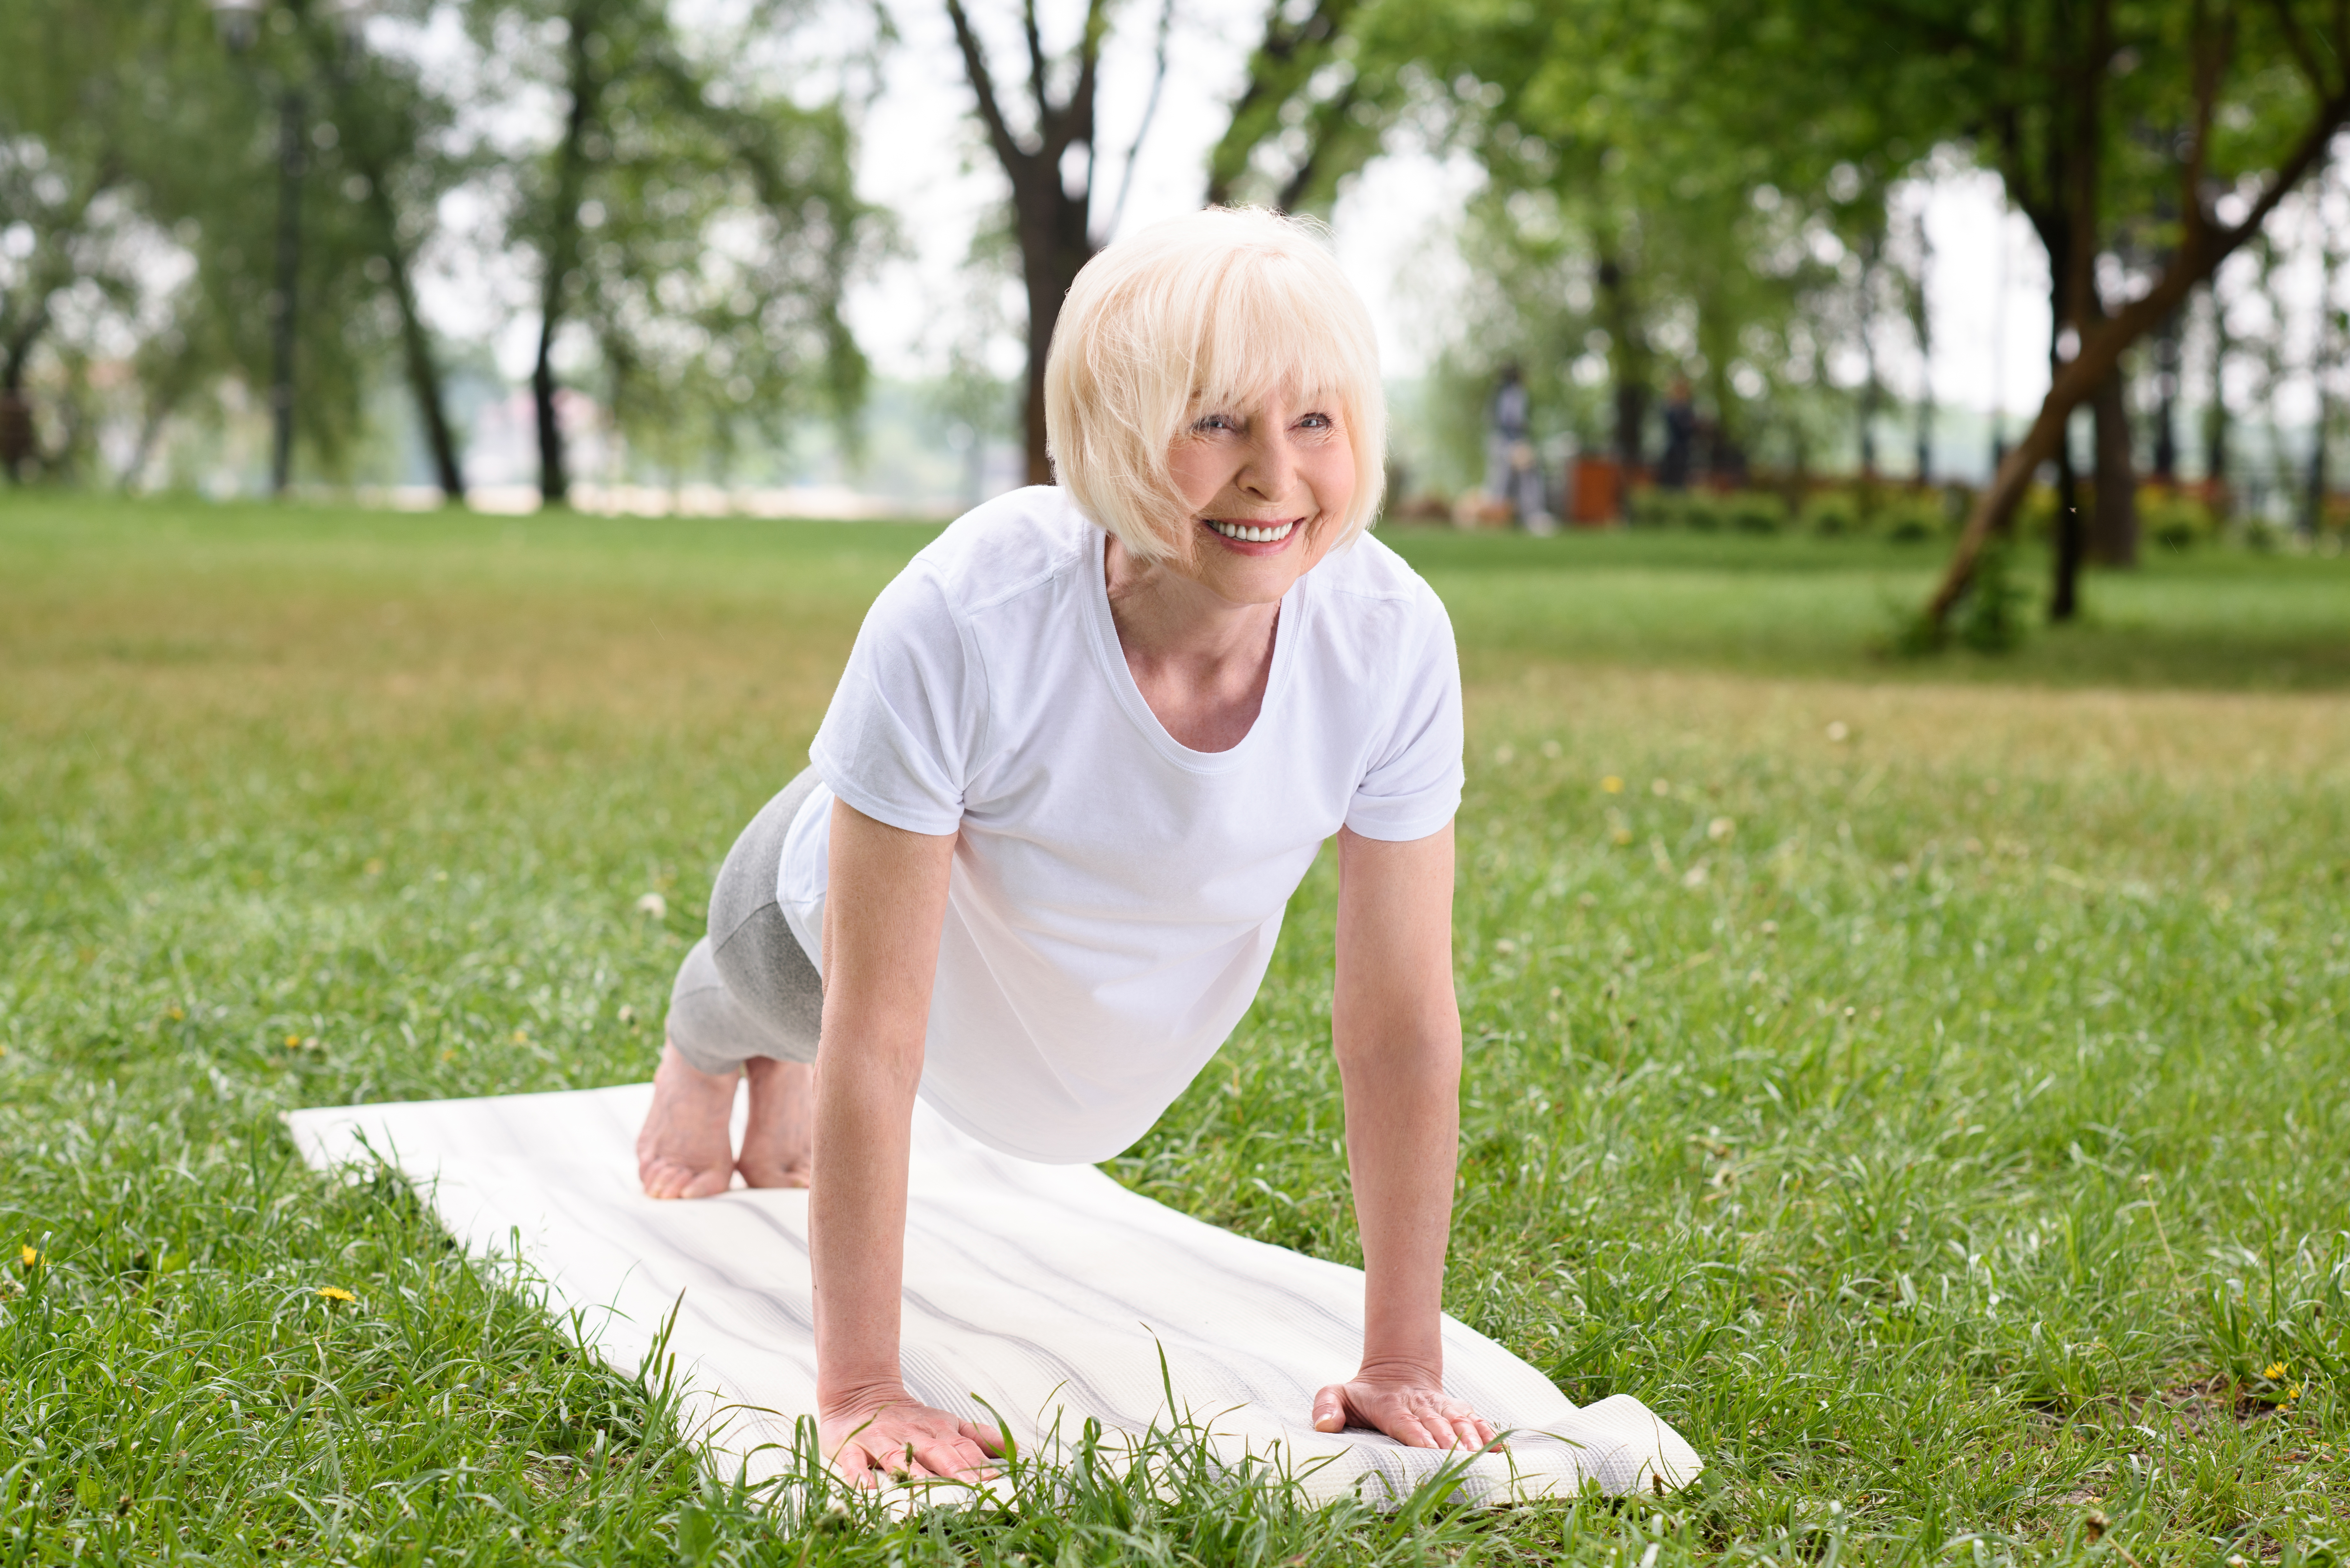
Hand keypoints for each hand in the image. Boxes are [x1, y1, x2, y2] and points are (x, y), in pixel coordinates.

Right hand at [819, 1386, 1003, 1487]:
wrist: (861, 1395)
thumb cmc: (911, 1420)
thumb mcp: (948, 1425)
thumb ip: (979, 1439)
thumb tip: (1016, 1449)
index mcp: (939, 1432)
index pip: (962, 1450)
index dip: (978, 1465)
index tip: (995, 1482)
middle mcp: (913, 1436)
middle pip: (936, 1453)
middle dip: (955, 1471)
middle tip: (971, 1489)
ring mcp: (882, 1441)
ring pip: (899, 1458)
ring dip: (913, 1474)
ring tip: (926, 1491)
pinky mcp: (852, 1447)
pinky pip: (854, 1463)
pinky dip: (859, 1476)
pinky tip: (869, 1489)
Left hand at [1311, 1367, 1497, 1452]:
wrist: (1395, 1371)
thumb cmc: (1362, 1395)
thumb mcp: (1337, 1393)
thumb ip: (1326, 1406)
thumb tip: (1323, 1425)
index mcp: (1389, 1404)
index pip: (1403, 1420)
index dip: (1417, 1434)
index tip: (1429, 1449)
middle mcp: (1418, 1404)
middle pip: (1435, 1423)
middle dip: (1448, 1441)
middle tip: (1461, 1460)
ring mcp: (1440, 1406)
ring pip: (1458, 1419)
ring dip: (1471, 1436)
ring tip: (1481, 1454)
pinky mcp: (1455, 1409)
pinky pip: (1474, 1419)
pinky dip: (1488, 1432)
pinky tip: (1500, 1449)